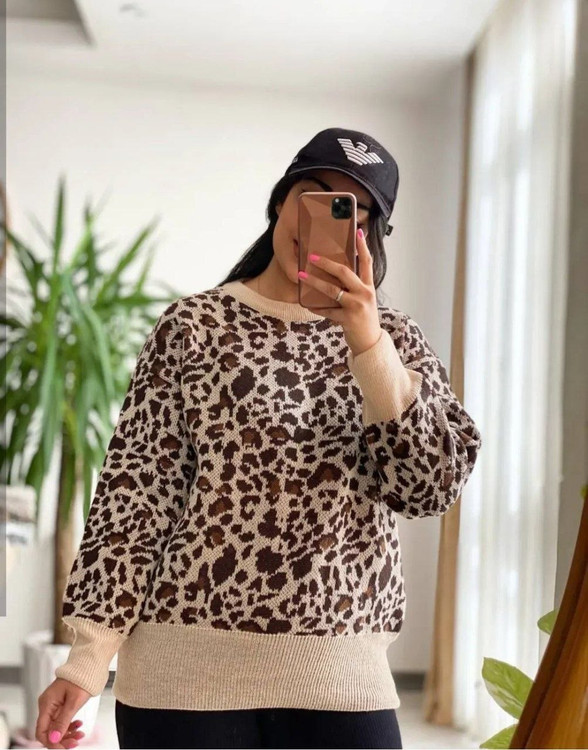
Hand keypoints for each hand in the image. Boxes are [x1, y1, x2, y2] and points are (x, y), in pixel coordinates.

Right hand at [36, 678, 91, 747]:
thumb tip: (54, 738)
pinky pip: (62, 720)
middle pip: (49, 730)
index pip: (41, 730)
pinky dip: (70, 725)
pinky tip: (78, 725)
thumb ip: (63, 721)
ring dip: (67, 733)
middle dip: (62, 739)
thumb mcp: (73, 702)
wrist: (88, 665)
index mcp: (47, 703)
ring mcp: (54, 705)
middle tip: (75, 742)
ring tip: (80, 734)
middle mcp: (48, 705)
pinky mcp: (61, 705)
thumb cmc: (81, 677)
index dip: (50, 742)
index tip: (62, 747)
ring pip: (56, 727)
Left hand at [299, 227, 382, 356]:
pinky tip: (307, 304)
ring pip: (332, 290)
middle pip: (344, 272)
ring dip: (314, 282)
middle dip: (326, 263)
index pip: (367, 262)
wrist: (370, 342)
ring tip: (301, 275)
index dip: (363, 246)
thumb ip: (355, 286)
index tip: (358, 231)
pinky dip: (316, 308)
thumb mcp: (364, 299)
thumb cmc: (365, 318)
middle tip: (311, 256)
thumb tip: (338, 271)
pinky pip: (327, 311)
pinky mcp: (347, 319)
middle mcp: (364, 293)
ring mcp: (356, 306)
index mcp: (369, 286)